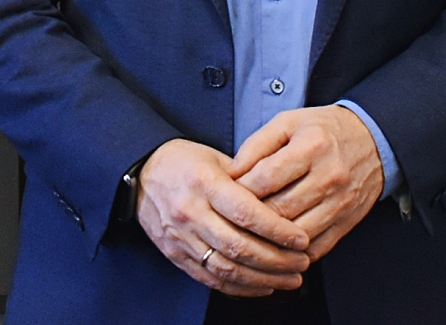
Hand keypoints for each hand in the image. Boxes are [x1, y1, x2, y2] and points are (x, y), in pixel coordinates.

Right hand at [136, 138, 311, 296]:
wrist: (141, 174)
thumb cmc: (187, 162)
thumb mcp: (218, 158)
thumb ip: (249, 178)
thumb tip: (287, 200)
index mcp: (205, 183)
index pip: (247, 213)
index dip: (278, 230)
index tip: (302, 239)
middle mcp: (191, 212)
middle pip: (239, 246)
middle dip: (277, 260)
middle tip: (303, 262)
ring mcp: (181, 237)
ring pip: (226, 268)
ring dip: (263, 278)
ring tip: (291, 279)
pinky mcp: (175, 255)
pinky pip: (210, 278)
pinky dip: (240, 288)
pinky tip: (263, 286)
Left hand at [229, 106, 384, 261]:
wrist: (373, 141)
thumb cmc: (324, 131)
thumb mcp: (288, 122)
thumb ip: (256, 145)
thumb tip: (230, 173)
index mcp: (312, 146)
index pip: (266, 178)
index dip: (239, 190)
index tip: (226, 194)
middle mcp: (329, 176)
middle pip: (278, 209)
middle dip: (250, 218)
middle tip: (232, 218)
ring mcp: (340, 203)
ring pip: (295, 234)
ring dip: (268, 239)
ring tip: (250, 235)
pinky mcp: (347, 223)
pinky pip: (315, 249)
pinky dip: (291, 253)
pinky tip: (276, 246)